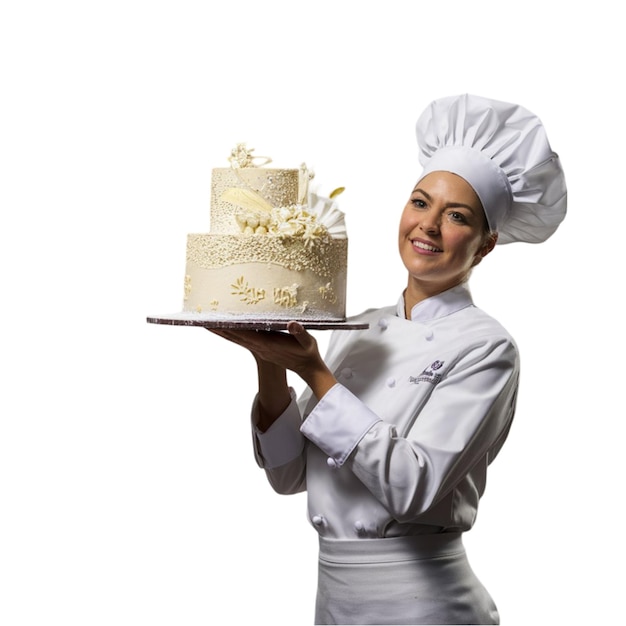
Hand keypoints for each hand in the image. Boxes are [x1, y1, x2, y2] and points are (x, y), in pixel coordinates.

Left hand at [208, 322, 336, 398]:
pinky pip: (242, 340)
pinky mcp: (261, 349)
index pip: (246, 335)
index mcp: (268, 345)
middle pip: (235, 337)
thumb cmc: (308, 354)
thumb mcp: (308, 342)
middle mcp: (260, 348)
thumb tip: (293, 324)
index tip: (219, 321)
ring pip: (236, 339)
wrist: (307, 368)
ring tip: (208, 323)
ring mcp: (260, 349)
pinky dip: (231, 334)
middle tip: (204, 320)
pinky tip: (226, 328)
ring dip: (222, 331)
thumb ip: (300, 333)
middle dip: (220, 329)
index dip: (232, 328)